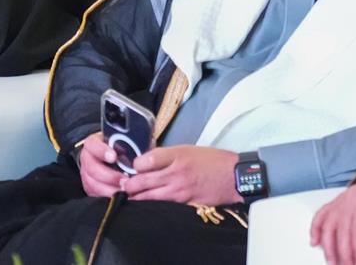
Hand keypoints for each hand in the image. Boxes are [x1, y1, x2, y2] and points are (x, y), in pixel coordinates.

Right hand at [76, 132, 125, 196]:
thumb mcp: (124, 141)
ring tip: (125, 191)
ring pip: (93, 184)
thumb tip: (142, 151)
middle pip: (92, 168)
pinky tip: (121, 197)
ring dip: (110, 189)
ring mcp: (86, 174)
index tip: (114, 157)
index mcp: (93, 143)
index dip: (102, 151)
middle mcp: (87, 158)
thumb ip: (131, 144)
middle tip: (125, 180)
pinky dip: (108, 197)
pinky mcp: (89, 187)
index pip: (93, 145)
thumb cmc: (120, 149)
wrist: (110, 159)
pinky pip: (95, 195)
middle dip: (109, 176)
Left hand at [119, 145, 240, 205]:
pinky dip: (152, 206)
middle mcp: (175, 174)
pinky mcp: (185, 204)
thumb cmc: (212, 160)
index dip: (134, 165)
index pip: (145, 160)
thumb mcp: (187, 149)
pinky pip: (163, 206)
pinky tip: (145, 206)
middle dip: (128, 185)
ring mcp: (179, 191)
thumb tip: (145, 161)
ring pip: (149, 197)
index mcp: (176, 156)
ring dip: (136, 198)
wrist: (234, 176)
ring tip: (127, 197)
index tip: (130, 167)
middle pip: (142, 181)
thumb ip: (166, 156)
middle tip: (120, 186)